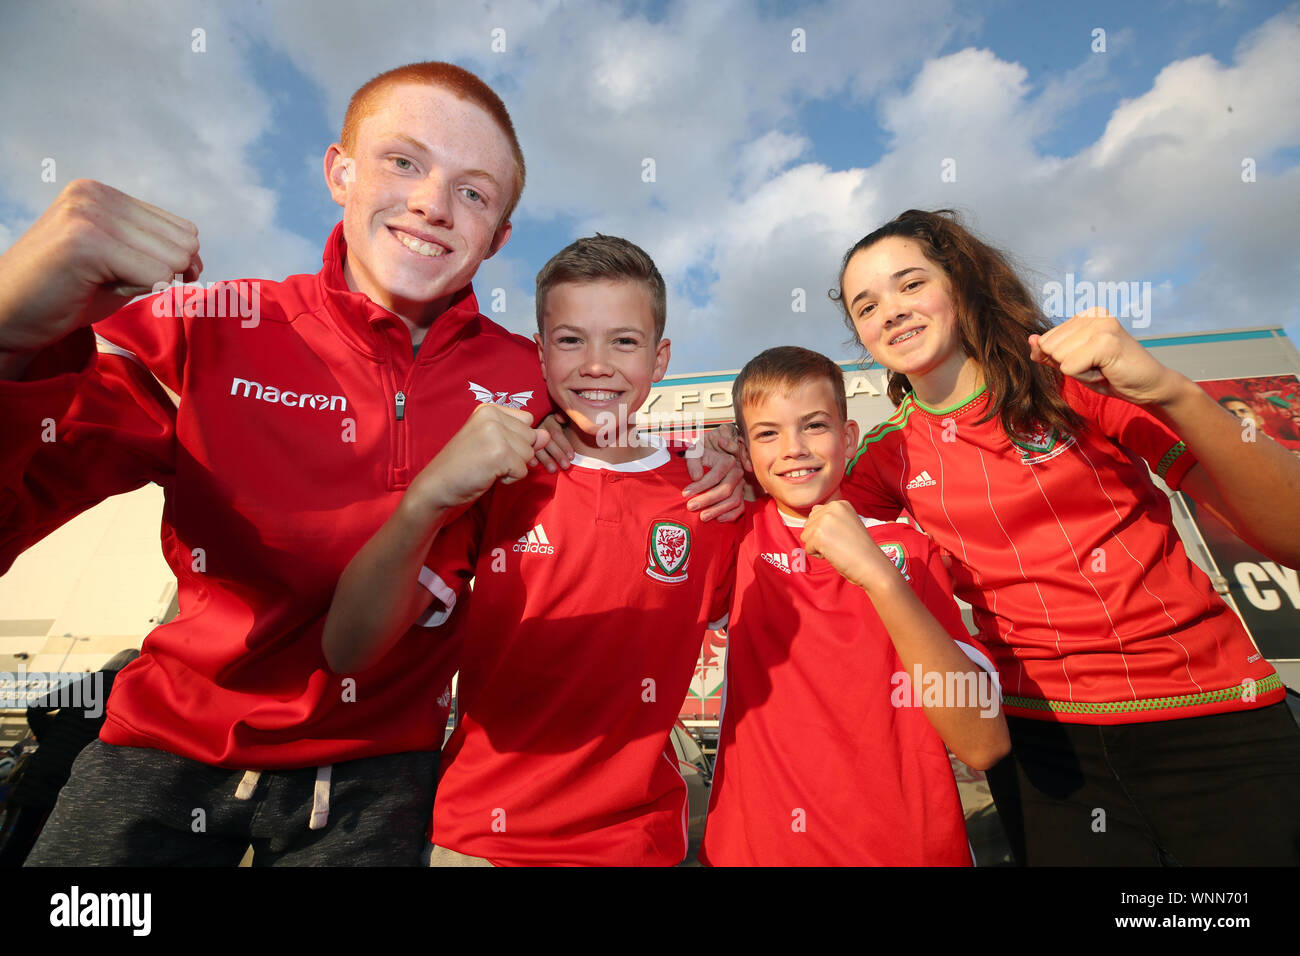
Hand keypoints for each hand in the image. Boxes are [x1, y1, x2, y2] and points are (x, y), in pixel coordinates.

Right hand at [0, 180, 201, 357]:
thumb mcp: (121, 264)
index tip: (134, 276)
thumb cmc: (67, 294)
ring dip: (147, 283)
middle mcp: (95, 194)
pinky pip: (156, 276)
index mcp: (104, 193)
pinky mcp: (84, 242)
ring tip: (101, 281)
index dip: (174, 264)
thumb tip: (198, 260)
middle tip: (115, 281)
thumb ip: (158, 253)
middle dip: (165, 274)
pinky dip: (138, 291)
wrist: (8, 316)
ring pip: (174, 259)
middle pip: (185, 243)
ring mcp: (88, 213)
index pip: (184, 229)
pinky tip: (95, 287)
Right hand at [408, 404, 548, 513]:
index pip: (527, 421)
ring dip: (512, 467)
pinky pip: (523, 470)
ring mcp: (496, 434)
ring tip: (487, 467)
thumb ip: (520, 437)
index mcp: (489, 409)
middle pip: (531, 437)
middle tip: (487, 460)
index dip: (516, 441)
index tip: (491, 448)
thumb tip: (546, 436)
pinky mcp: (500, 454)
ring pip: (529, 454)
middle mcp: (492, 416)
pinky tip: (488, 475)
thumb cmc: (464, 464)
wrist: (437, 485)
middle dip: (516, 454)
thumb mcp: (493, 443)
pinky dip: (509, 479)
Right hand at [532, 412, 575, 472]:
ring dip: (545, 459)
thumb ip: (564, 416)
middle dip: (557, 454)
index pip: (555, 432)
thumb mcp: (564, 417)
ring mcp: (531, 433)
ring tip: (553, 470)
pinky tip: (535, 464)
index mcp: (549, 418)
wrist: (544, 422)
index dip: (564, 445)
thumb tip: (560, 419)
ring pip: (538, 447)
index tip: (572, 456)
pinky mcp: (524, 440)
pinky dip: (530, 457)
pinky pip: (526, 449)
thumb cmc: (562, 422)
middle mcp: (539, 425)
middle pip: (547, 441)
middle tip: (566, 466)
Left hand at [683, 423, 743, 521]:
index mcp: (727, 460)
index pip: (715, 476)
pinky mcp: (741, 495)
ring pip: (734, 500)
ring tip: (702, 517)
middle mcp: (737, 472)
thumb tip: (696, 477)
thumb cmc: (700, 458)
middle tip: (691, 506)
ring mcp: (740, 485)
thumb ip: (693, 462)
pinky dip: (730, 515)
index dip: (700, 486)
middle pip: (726, 489)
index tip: (685, 493)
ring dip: (717, 510)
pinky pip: (740, 508)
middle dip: (707, 500)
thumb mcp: (694, 454)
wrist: (706, 462)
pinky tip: (718, 519)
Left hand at [801, 500, 896, 590]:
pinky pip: (808, 548)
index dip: (826, 530)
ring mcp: (825, 520)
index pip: (816, 514)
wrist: (871, 565)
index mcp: (840, 504)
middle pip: (808, 524)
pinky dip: (819, 555)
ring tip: (837, 548)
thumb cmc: (859, 549)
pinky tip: (835, 554)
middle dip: (820, 537)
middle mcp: (832, 508)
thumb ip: (829, 518)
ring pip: (806, 536)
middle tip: (840, 543)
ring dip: (818, 546)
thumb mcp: (846, 524)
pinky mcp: (819, 535)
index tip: (843, 536)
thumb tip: (808, 522)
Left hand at [1028, 308, 1182, 405]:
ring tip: (1102, 368)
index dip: (1063, 360)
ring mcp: (1100, 325)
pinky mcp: (1106, 342)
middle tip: (1097, 366)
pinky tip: (1106, 371)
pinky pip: (1070, 367)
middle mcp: (1092, 315)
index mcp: (1084, 316)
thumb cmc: (1111, 374)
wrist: (1148, 386)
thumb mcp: (1074, 363)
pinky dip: (1085, 377)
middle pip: (1049, 348)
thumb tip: (1031, 340)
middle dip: (1069, 366)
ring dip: (1079, 372)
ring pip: (1059, 358)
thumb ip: (1051, 353)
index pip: (1046, 341)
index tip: (1090, 361)